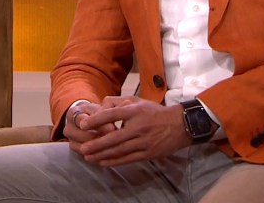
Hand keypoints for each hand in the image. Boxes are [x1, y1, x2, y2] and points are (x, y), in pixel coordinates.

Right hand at [63, 101, 120, 154]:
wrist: (88, 121)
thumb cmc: (96, 113)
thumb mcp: (100, 108)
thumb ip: (108, 110)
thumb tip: (123, 108)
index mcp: (72, 114)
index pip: (83, 120)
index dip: (99, 125)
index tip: (112, 127)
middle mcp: (68, 128)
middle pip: (82, 136)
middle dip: (99, 138)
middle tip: (115, 140)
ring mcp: (71, 141)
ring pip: (84, 148)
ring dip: (99, 149)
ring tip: (114, 148)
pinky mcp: (77, 151)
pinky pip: (87, 156)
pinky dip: (99, 156)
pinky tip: (111, 155)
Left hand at [76, 96, 190, 166]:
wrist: (180, 125)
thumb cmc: (154, 112)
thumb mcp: (137, 101)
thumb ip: (118, 102)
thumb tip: (100, 107)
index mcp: (135, 111)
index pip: (112, 115)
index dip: (96, 120)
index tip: (83, 124)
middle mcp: (139, 127)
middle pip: (114, 137)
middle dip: (96, 144)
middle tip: (82, 148)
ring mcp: (144, 142)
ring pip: (120, 150)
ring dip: (102, 155)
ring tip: (88, 157)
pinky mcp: (148, 153)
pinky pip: (128, 159)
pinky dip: (115, 162)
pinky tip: (103, 162)